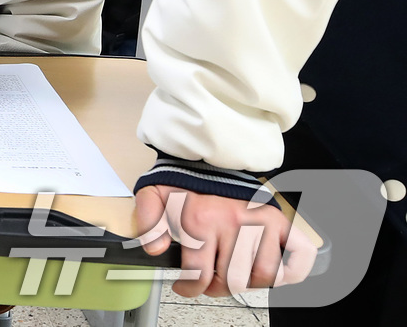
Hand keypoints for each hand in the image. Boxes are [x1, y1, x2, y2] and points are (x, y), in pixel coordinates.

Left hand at [134, 186, 316, 296]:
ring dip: (248, 284)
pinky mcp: (279, 220)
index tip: (185, 286)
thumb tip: (154, 249)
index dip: (190, 288)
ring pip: (263, 276)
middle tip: (209, 282)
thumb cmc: (185, 183)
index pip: (199, 274)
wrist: (209, 157)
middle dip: (217, 288)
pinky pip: (298, 255)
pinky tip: (271, 274)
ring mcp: (260, 222)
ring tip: (234, 276)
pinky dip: (291, 272)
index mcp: (200, 220)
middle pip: (232, 280)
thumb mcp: (153, 194)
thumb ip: (147, 220)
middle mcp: (232, 223)